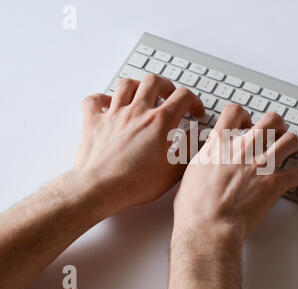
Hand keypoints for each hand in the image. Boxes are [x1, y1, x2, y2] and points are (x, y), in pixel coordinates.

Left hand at [74, 75, 203, 214]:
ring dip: (137, 87)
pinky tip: (108, 105)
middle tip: (169, 97)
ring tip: (142, 96)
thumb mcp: (173, 170)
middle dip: (166, 86)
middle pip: (154, 81)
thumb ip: (188, 149)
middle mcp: (137, 113)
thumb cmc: (135, 184)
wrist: (100, 189)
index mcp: (160, 123)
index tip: (194, 111)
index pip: (183, 97)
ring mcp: (114, 115)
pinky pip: (94, 100)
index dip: (194, 101)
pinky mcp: (94, 122)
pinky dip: (102, 99)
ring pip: (126, 84)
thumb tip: (195, 136)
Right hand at [173, 104, 297, 243]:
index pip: (234, 112)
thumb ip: (204, 159)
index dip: (244, 115)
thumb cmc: (195, 207)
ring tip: (294, 147)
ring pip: (289, 140)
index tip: (246, 122)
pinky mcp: (274, 184)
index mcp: (220, 144)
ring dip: (294, 143)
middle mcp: (242, 149)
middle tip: (276, 132)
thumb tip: (206, 158)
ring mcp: (260, 165)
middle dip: (276, 124)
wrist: (208, 226)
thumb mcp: (191, 173)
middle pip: (270, 120)